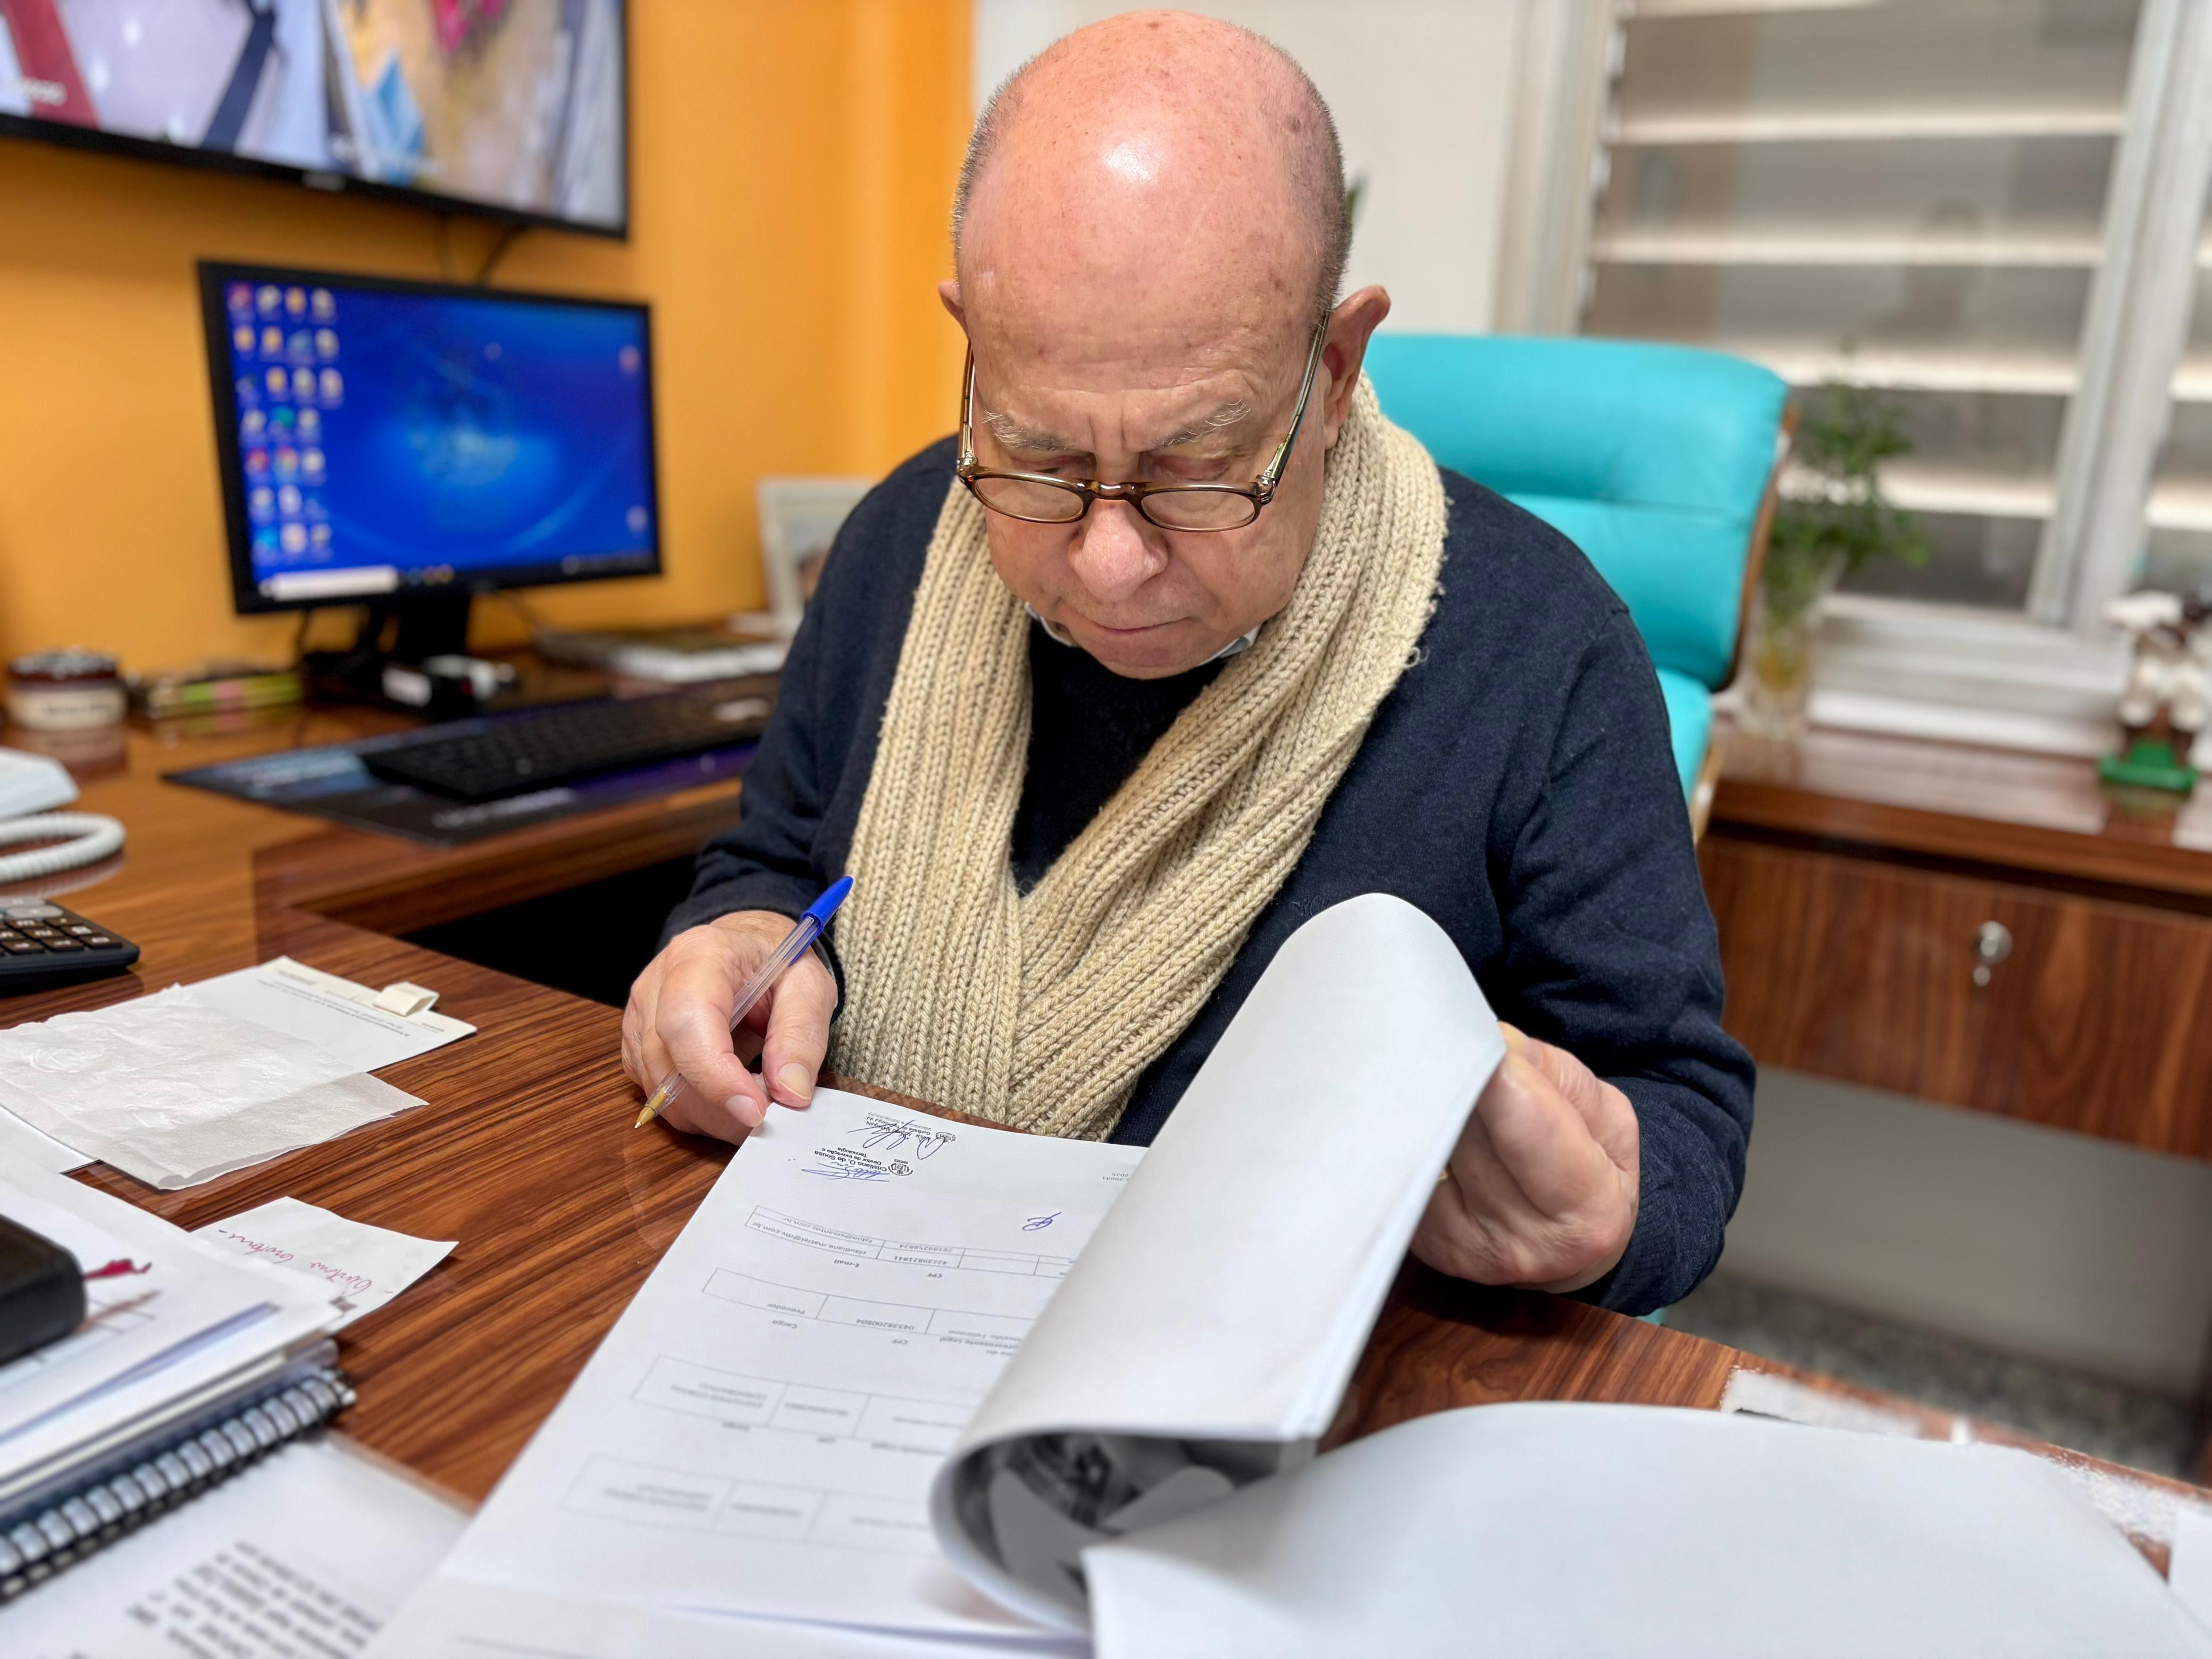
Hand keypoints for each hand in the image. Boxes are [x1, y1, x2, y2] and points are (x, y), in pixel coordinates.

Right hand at [621, 910, 837, 1140]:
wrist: (747, 950)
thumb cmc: (776, 964)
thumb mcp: (810, 986)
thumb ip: (802, 1036)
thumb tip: (790, 1092)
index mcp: (699, 956)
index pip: (687, 1022)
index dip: (716, 1076)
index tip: (756, 1111)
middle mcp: (655, 985)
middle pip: (668, 1067)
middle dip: (721, 1109)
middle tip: (770, 1116)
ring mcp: (639, 1019)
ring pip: (661, 1093)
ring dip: (711, 1116)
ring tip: (755, 1102)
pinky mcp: (637, 1048)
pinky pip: (659, 1098)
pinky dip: (697, 1112)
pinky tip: (730, 1096)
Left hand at [1410, 1024, 1638, 1293]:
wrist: (1569, 1243)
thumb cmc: (1589, 1164)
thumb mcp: (1604, 1115)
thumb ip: (1552, 1073)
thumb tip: (1494, 1040)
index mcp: (1589, 1209)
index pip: (1529, 1130)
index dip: (1498, 1077)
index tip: (1478, 1034)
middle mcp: (1529, 1242)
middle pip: (1470, 1134)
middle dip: (1460, 1081)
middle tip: (1447, 1041)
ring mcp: (1472, 1250)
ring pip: (1433, 1149)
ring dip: (1432, 1104)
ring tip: (1438, 1078)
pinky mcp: (1430, 1246)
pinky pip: (1409, 1172)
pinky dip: (1415, 1137)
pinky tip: (1426, 1122)